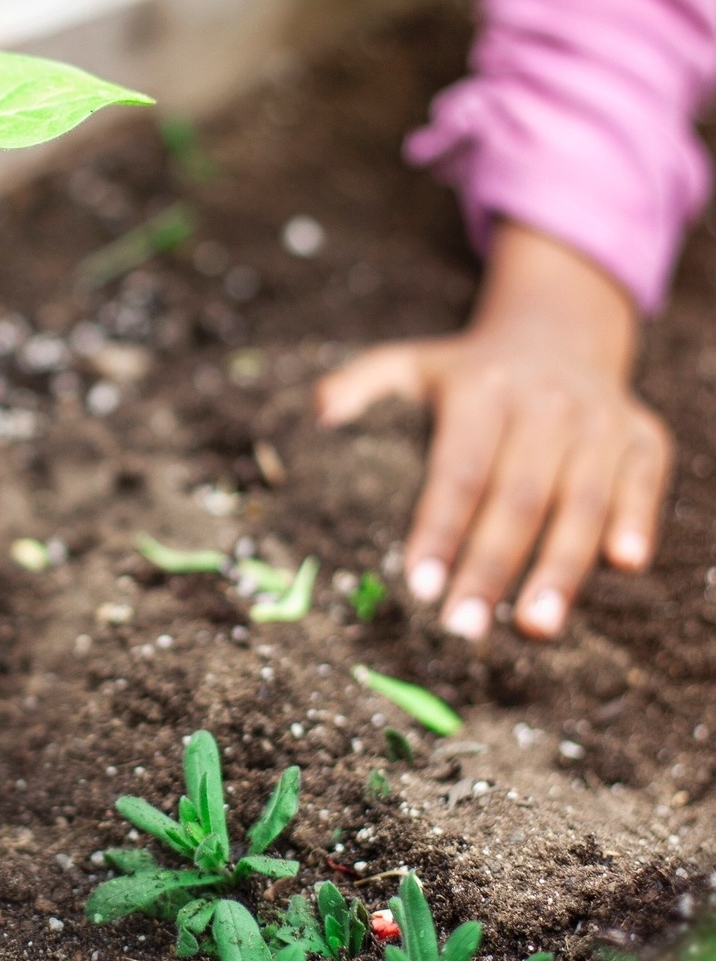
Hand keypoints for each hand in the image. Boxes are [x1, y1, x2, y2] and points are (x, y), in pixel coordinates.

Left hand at [316, 223, 670, 640]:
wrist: (559, 332)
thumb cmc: (469, 373)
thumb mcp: (409, 364)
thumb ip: (360, 385)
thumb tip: (318, 414)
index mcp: (481, 392)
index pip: (458, 472)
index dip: (438, 530)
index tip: (417, 586)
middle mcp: (544, 404)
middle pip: (516, 498)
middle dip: (490, 568)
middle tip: (464, 627)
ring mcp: (599, 419)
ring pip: (580, 501)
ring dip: (560, 568)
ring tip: (535, 627)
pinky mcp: (643, 435)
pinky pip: (642, 482)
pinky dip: (635, 520)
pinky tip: (623, 566)